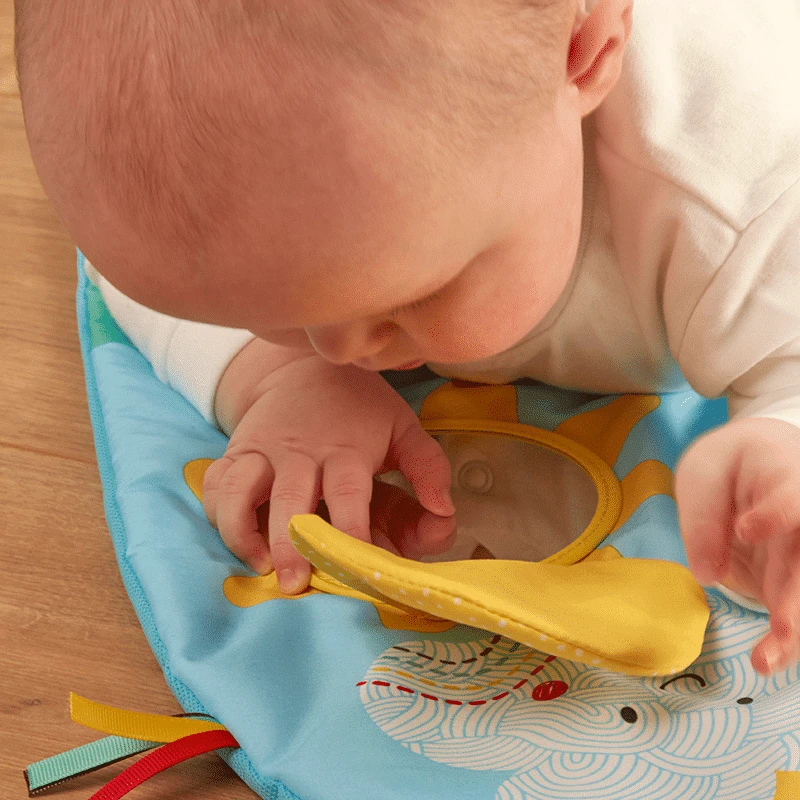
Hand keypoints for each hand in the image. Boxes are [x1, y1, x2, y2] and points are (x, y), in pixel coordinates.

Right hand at [202, 355, 455, 592]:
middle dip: (291, 543)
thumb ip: (429, 468)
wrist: (306, 368)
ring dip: (243, 532)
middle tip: (295, 584)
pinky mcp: (235, 453)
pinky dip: (218, 514)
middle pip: (290, 499)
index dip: (352, 531)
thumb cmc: (361, 409)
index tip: (358, 566)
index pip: (348, 494)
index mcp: (346, 448)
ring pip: (240, 491)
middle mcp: (300, 451)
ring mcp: (262, 451)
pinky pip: (216, 485)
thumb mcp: (403, 427)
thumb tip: (444, 512)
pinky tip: (236, 540)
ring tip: (259, 567)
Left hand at [675, 417, 799, 674]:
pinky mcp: (796, 577)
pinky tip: (769, 658)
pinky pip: (797, 610)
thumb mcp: (703, 474)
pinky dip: (787, 639)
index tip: (747, 529)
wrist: (763, 462)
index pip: (792, 496)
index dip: (776, 513)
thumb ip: (703, 517)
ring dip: (795, 630)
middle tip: (783, 629)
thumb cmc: (730, 464)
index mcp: (788, 475)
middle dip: (798, 597)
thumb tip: (707, 573)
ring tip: (766, 660)